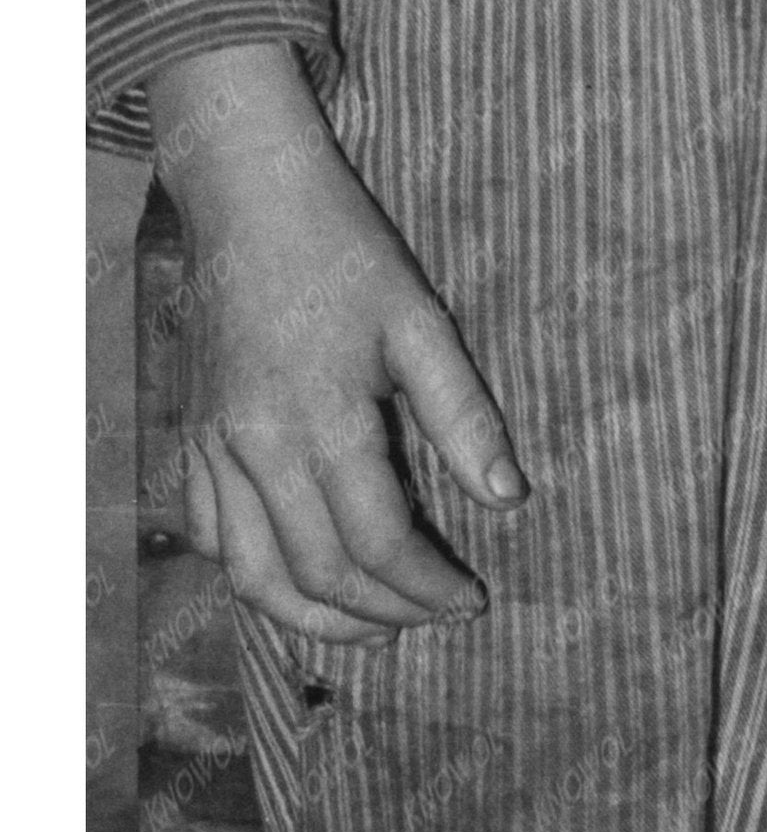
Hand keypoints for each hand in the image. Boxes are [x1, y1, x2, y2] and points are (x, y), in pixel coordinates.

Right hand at [154, 43, 523, 641]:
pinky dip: (254, 575)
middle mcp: (256, 450)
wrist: (250, 203)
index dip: (429, 585)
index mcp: (321, 422)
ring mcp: (214, 450)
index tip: (473, 598)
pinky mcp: (194, 440)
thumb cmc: (345, 253)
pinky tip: (298, 579)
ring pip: (250, 574)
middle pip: (316, 572)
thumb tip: (508, 498)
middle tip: (435, 617)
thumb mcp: (423, 322)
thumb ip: (463, 417)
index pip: (378, 542)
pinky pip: (210, 536)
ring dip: (312, 617)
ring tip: (374, 627)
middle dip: (382, 613)